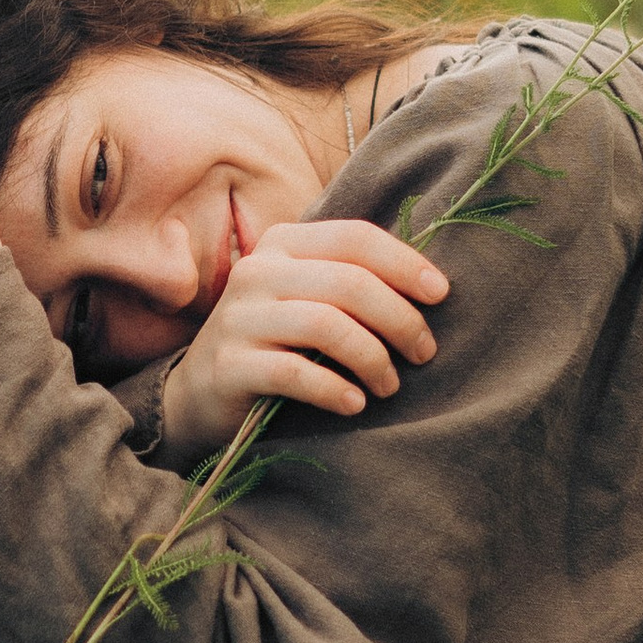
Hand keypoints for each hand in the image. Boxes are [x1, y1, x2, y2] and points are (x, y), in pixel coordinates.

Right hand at [157, 217, 450, 464]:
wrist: (201, 393)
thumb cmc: (276, 343)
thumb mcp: (309, 298)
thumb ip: (351, 281)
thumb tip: (432, 286)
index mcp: (282, 243)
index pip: (356, 238)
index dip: (405, 264)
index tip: (441, 295)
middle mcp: (257, 271)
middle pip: (349, 283)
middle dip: (399, 319)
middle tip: (424, 353)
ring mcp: (238, 317)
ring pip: (326, 325)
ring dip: (373, 358)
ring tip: (390, 385)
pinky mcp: (228, 365)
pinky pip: (295, 373)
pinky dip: (335, 390)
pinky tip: (355, 404)